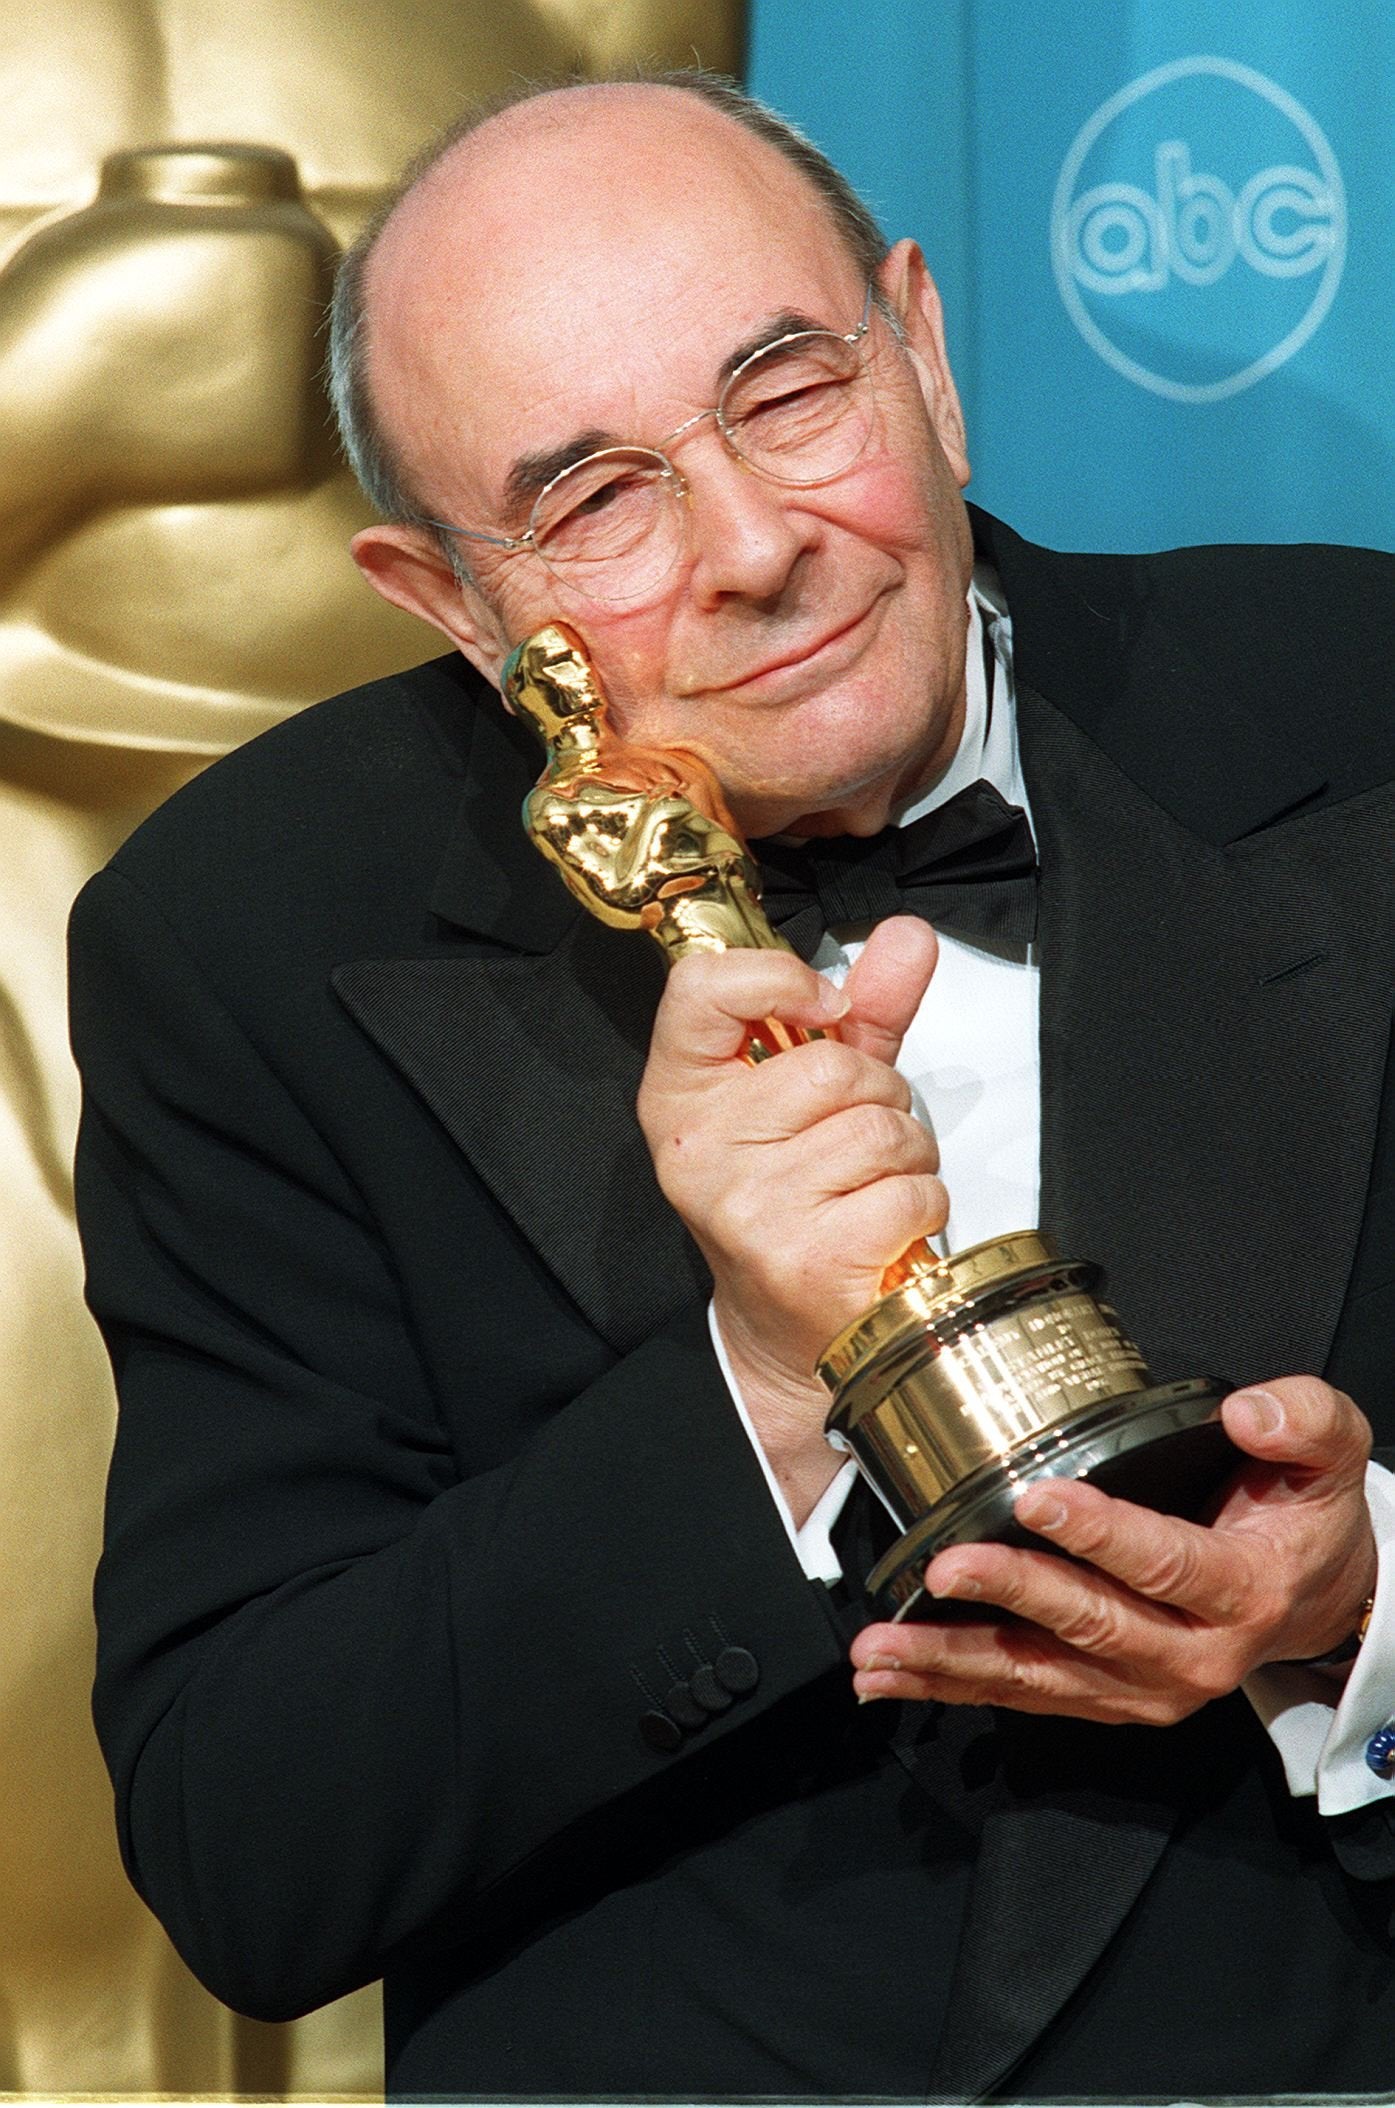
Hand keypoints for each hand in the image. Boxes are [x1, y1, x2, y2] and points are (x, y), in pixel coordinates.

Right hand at [636, 917, 944, 1519]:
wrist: (789, 1329)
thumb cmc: (799, 1196)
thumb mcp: (819, 1092)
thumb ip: (863, 1010)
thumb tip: (909, 934)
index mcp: (680, 1094)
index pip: (704, 987)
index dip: (780, 978)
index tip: (824, 1005)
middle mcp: (699, 1150)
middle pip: (832, 1066)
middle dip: (879, 1095)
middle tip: (857, 1139)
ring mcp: (749, 1207)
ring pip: (881, 1129)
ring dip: (907, 1154)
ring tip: (872, 1186)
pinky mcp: (805, 1258)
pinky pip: (909, 1191)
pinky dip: (923, 1205)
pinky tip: (885, 1228)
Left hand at [850, 1375, 1377, 1722]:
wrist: (1317, 1598)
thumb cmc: (1306, 1519)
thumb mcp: (1335, 1455)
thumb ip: (1306, 1421)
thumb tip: (1249, 1411)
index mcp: (1242, 1590)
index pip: (1165, 1563)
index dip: (1099, 1534)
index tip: (1035, 1500)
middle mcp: (1191, 1655)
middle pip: (1090, 1624)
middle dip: (1012, 1595)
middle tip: (947, 1568)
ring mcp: (1144, 1687)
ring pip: (1040, 1676)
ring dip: (956, 1662)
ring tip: (882, 1648)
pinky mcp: (1106, 1698)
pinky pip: (1025, 1696)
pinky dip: (955, 1688)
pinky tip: (891, 1676)